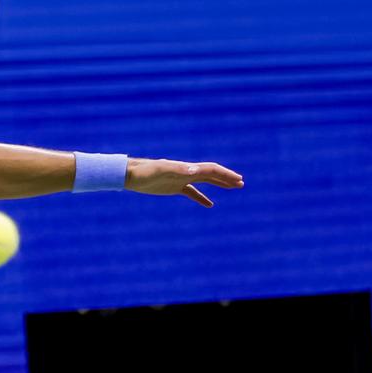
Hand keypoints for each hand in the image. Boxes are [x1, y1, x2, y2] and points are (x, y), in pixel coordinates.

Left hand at [126, 159, 243, 206]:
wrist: (130, 175)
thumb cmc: (144, 172)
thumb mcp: (161, 171)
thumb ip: (178, 170)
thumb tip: (194, 170)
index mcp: (186, 168)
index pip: (210, 170)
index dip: (225, 174)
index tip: (238, 180)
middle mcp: (186, 172)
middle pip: (211, 174)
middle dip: (226, 178)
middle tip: (241, 183)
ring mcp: (180, 179)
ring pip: (204, 181)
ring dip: (219, 184)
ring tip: (233, 187)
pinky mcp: (173, 187)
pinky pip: (192, 192)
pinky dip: (201, 197)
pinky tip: (209, 205)